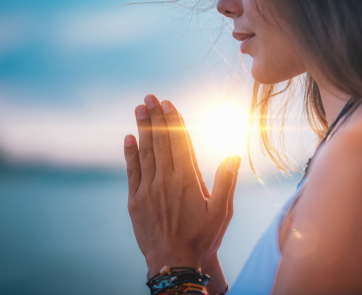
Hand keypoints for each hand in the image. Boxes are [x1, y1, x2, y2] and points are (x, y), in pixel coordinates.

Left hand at [123, 94, 239, 279]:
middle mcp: (166, 179)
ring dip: (142, 129)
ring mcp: (148, 189)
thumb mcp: (222, 211)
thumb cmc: (202, 238)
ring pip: (145, 152)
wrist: (174, 264)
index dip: (173, 120)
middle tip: (149, 97)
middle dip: (155, 117)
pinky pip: (132, 171)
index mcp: (188, 179)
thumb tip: (233, 154)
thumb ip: (227, 181)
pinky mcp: (135, 200)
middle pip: (160, 141)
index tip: (168, 103)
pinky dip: (130, 153)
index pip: (179, 142)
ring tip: (139, 109)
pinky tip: (128, 138)